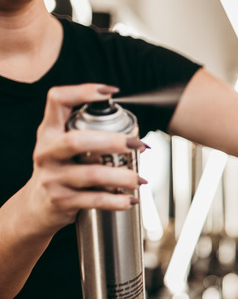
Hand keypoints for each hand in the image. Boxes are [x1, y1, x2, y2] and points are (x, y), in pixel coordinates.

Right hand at [23, 83, 146, 235]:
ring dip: (122, 176)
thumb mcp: (64, 147)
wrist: (36, 205)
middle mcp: (47, 152)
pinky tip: (130, 199)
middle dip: (112, 141)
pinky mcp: (61, 200)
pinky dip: (117, 200)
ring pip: (91, 173)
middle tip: (137, 145)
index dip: (82, 92)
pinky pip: (94, 199)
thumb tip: (136, 138)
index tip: (109, 92)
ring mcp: (52, 177)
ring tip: (140, 179)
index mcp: (49, 132)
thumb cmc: (61, 169)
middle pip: (77, 140)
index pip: (57, 100)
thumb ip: (90, 135)